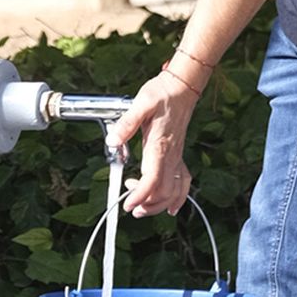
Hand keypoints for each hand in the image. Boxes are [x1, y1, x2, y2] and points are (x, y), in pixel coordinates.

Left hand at [110, 68, 198, 218]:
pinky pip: (183, 182)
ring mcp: (177, 156)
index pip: (152, 180)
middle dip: (147, 205)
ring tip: (143, 208)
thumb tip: (112, 140)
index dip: (140, 196)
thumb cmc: (162, 94)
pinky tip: (172, 205)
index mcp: (159, 146)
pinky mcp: (178, 154)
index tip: (128, 204)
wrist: (182, 87)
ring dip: (160, 205)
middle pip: (164, 192)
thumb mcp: (141, 104)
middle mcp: (171, 155)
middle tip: (130, 207)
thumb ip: (126, 123)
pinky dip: (179, 197)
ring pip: (175, 191)